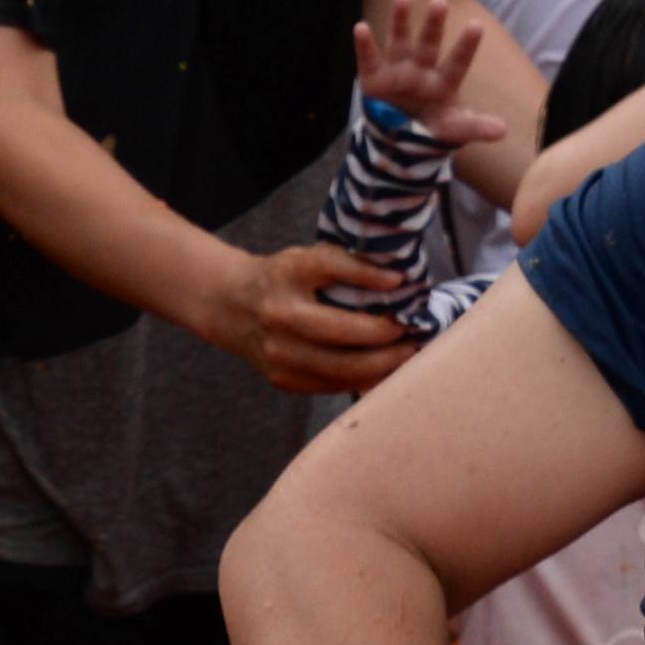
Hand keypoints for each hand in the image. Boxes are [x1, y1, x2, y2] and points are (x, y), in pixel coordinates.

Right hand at [199, 245, 419, 394]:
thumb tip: (399, 285)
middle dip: (385, 335)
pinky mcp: (282, 379)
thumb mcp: (306, 259)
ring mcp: (277, 353)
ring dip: (381, 364)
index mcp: (287, 274)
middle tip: (413, 332)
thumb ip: (345, 266)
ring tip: (407, 355)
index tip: (400, 282)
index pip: (331, 267)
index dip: (368, 275)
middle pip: (340, 331)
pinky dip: (362, 379)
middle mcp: (279, 314)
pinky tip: (382, 371)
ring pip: (340, 368)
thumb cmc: (282, 280)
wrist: (231, 307)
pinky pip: (331, 385)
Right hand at [354, 0, 512, 148]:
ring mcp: (397, 70)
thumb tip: (504, 131)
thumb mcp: (454, 128)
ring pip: (400, 41)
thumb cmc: (433, 124)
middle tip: (440, 1)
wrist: (401, 134)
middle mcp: (422, 69)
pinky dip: (364, 45)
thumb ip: (476, 126)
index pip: (458, 62)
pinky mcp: (374, 77)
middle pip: (429, 43)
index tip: (477, 25)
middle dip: (434, 24)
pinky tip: (361, 27)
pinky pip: (369, 59)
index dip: (466, 46)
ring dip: (400, 19)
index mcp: (444, 81)